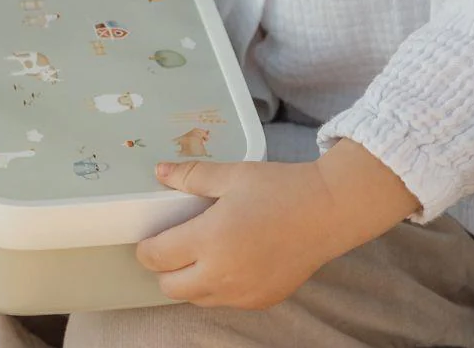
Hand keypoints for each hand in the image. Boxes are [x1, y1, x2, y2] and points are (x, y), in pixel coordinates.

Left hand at [138, 140, 420, 309]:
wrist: (328, 211)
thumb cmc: (279, 188)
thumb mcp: (231, 175)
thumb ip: (191, 176)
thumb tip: (159, 171)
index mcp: (210, 240)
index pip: (159, 257)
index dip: (146, 248)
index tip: (148, 237)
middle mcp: (223, 275)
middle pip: (171, 287)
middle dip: (163, 268)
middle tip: (170, 245)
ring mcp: (244, 293)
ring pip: (197, 299)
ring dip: (188, 281)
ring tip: (197, 252)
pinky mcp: (263, 300)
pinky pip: (224, 302)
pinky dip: (215, 288)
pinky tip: (226, 261)